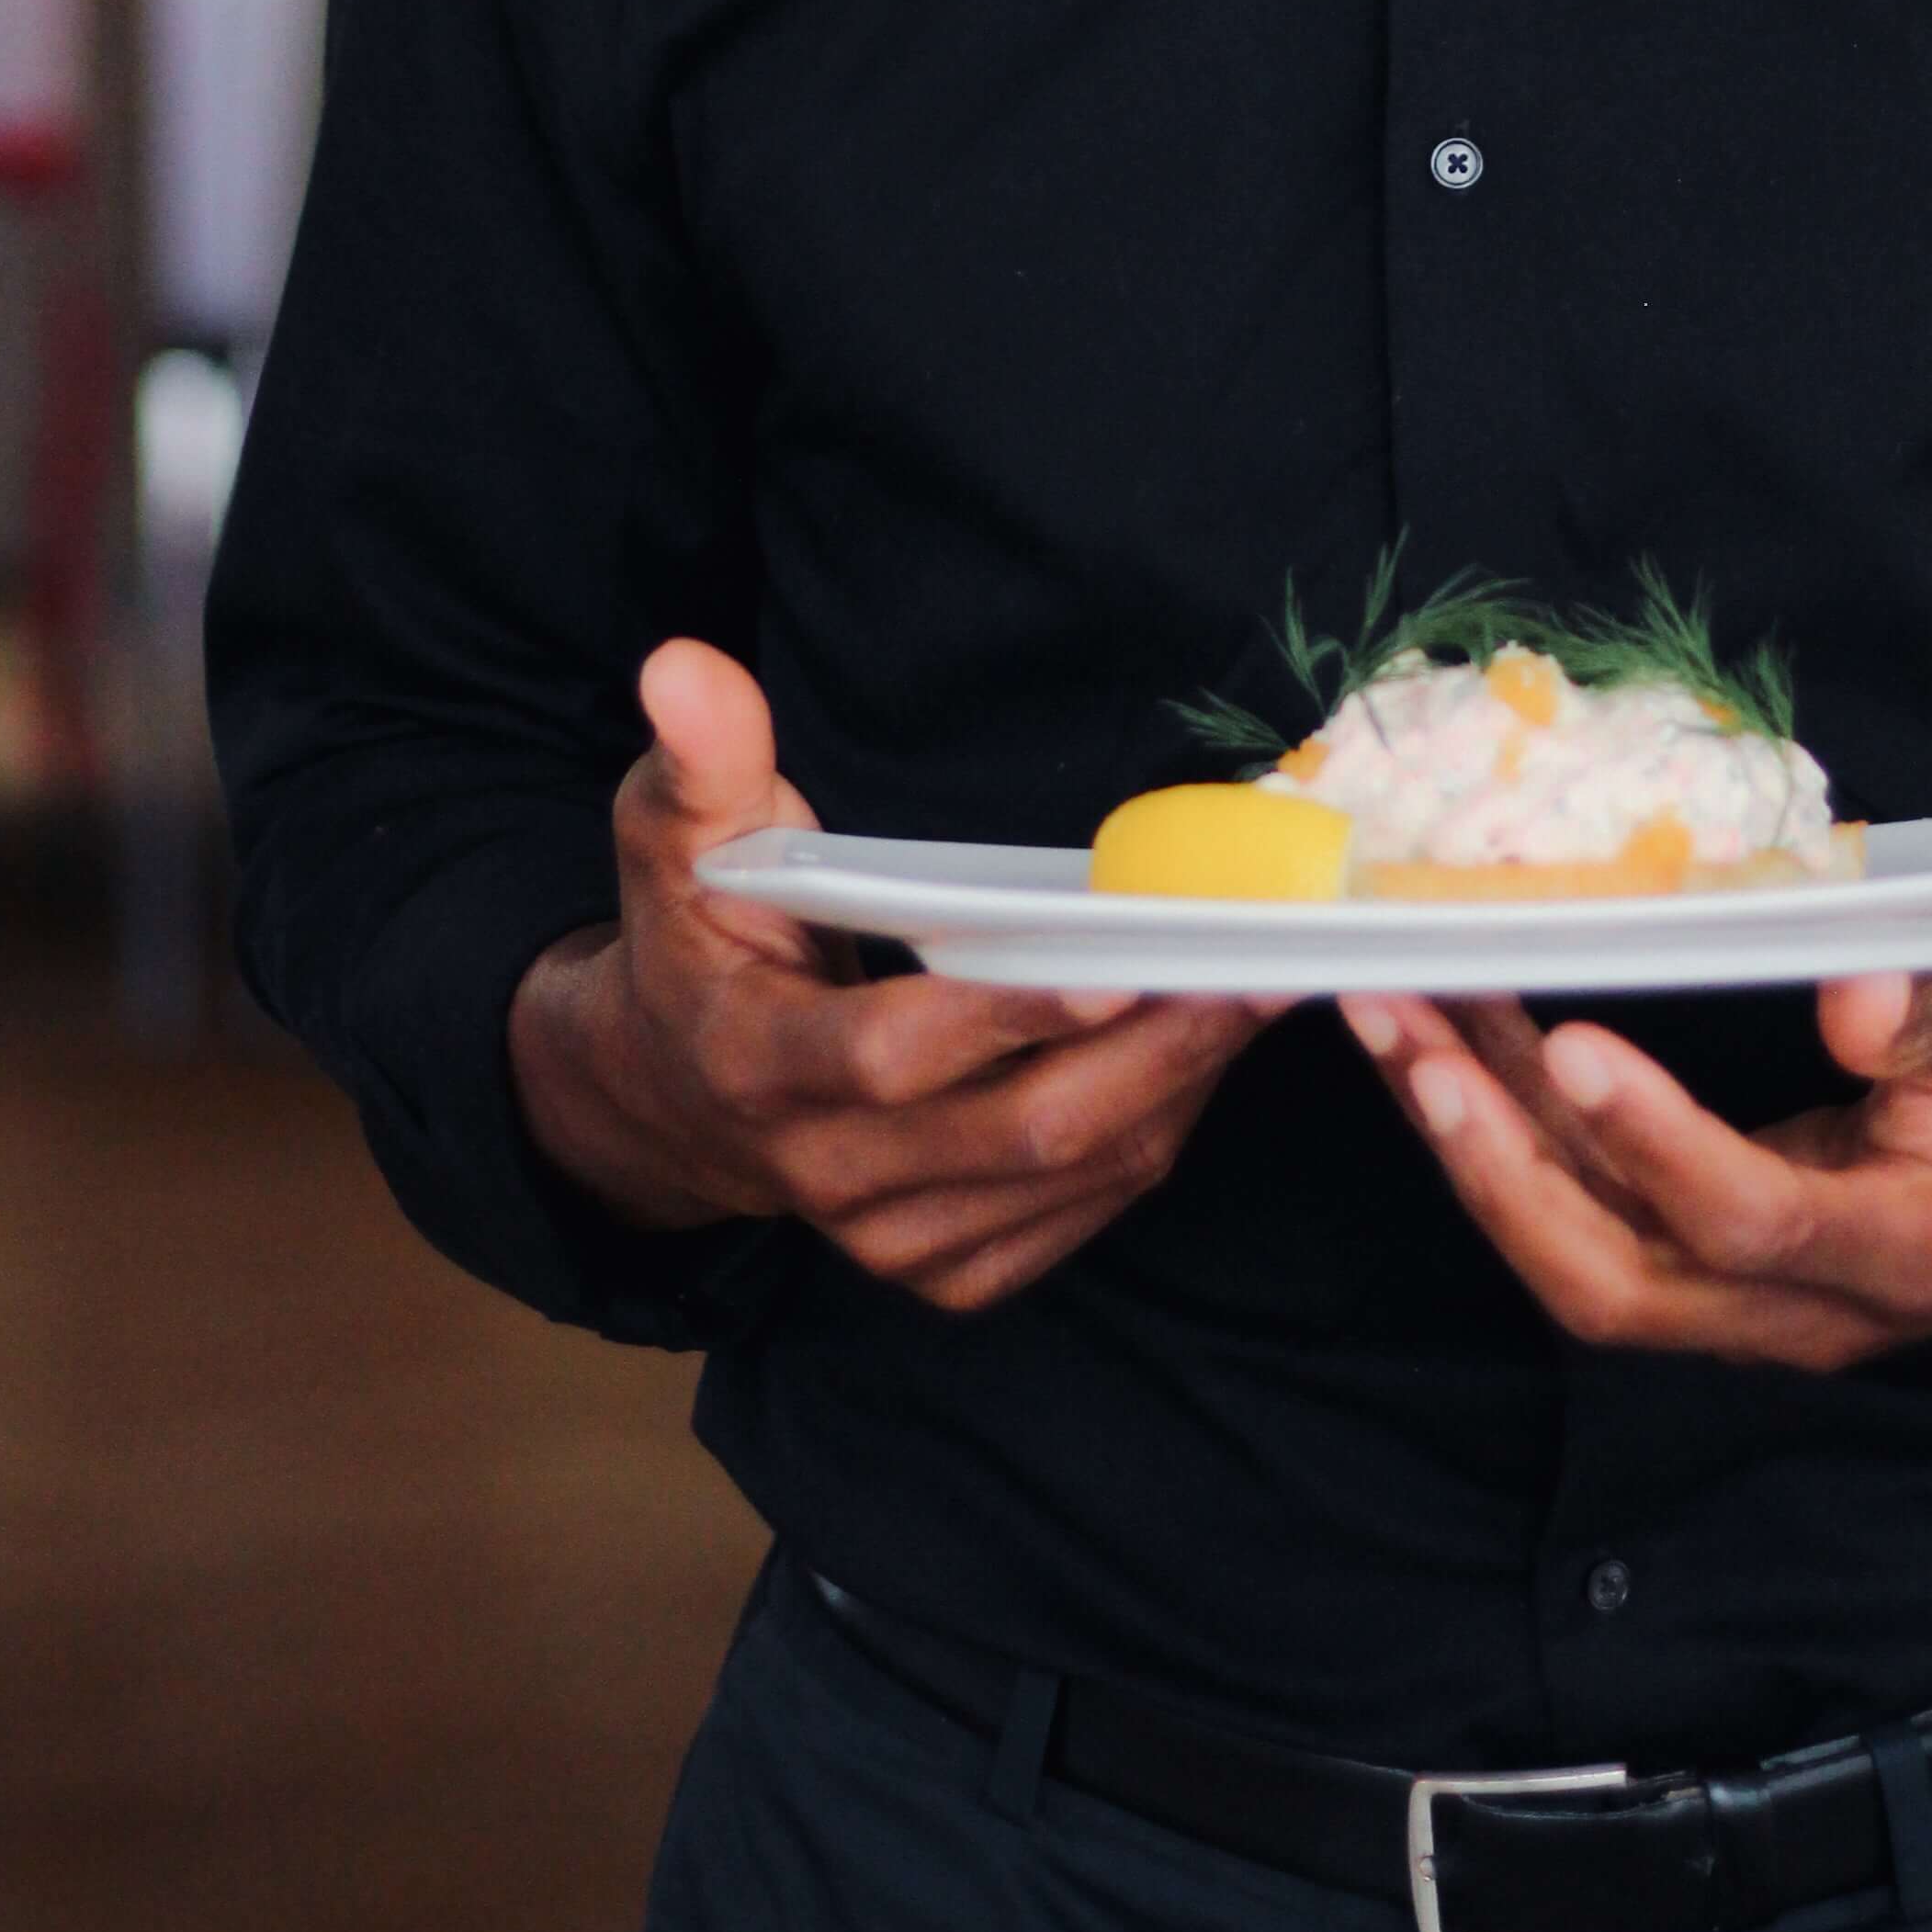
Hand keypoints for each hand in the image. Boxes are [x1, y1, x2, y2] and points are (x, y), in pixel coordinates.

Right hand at [510, 639, 1271, 1310]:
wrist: (676, 1095)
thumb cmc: (702, 938)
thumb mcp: (679, 836)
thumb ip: (701, 757)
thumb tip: (684, 664)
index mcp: (759, 1063)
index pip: (894, 1053)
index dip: (1009, 1011)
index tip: (1117, 957)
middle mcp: (822, 1171)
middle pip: (1017, 1130)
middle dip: (1149, 1048)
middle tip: (1248, 962)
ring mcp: (886, 1238)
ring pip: (1064, 1177)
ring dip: (1174, 1089)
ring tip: (1254, 992)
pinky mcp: (942, 1268)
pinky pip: (1074, 1217)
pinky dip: (1150, 1137)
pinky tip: (1196, 1057)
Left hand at [1344, 976, 1931, 1371]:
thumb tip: (1850, 988)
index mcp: (1905, 1249)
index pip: (1756, 1222)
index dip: (1659, 1146)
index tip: (1577, 1047)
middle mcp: (1804, 1307)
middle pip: (1618, 1283)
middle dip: (1497, 1168)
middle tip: (1414, 1040)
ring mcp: (1740, 1301)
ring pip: (1574, 1254)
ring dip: (1469, 1139)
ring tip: (1388, 1012)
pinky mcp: (1699, 1264)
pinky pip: (1579, 1214)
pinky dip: (1500, 1127)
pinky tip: (1446, 1030)